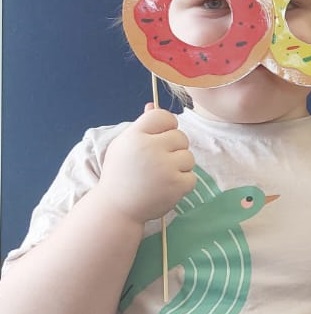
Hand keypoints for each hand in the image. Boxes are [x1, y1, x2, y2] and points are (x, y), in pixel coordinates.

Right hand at [96, 106, 195, 223]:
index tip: (158, 139)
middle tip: (157, 162)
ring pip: (188, 157)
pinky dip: (182, 183)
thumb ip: (141, 126)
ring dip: (179, 166)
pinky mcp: (176, 184)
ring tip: (160, 176)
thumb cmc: (121, 174)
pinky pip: (192, 176)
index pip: (163, 116)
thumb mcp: (124, 146)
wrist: (116, 207)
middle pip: (180, 137)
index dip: (165, 126)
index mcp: (134, 135)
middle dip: (173, 149)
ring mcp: (164, 167)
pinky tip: (165, 188)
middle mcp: (150, 147)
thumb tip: (152, 105)